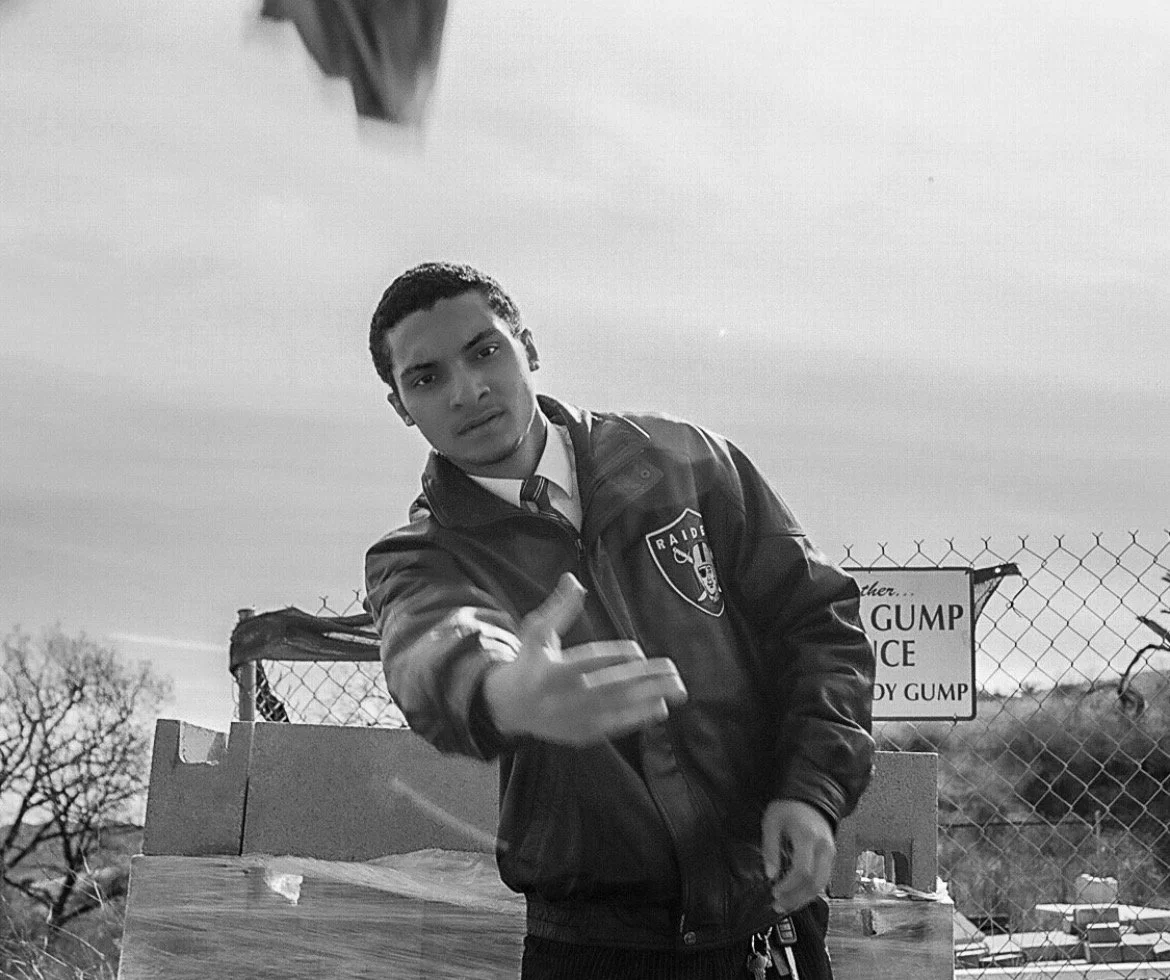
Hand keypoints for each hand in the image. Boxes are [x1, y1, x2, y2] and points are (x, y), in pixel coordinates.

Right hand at [483, 573, 687, 745]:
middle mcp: (565, 699)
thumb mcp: (536, 633)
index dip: (613, 657)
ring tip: (677, 688)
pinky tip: (661, 706)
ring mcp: (575, 719)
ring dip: (650, 698)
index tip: (637, 651)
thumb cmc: (529, 662)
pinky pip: (616, 725)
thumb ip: (559, 609)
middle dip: (643, 679)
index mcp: (552, 671)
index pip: (587, 663)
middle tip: (671, 669)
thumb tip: (573, 579)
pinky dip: (639, 717)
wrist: (510, 707)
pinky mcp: (583, 733)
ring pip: (618, 708)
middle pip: (611, 687)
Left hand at [762, 798, 834, 914]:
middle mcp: (824, 848)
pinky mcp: (831, 857)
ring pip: (821, 885)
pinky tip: (795, 896)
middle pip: (815, 883)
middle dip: (796, 899)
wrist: (811, 798)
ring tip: (785, 905)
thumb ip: (770, 848)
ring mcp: (830, 853)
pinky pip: (823, 880)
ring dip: (803, 899)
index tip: (774, 892)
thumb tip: (770, 875)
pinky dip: (809, 891)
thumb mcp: (772, 823)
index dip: (788, 886)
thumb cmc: (788, 808)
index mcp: (808, 838)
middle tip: (778, 906)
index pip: (802, 871)